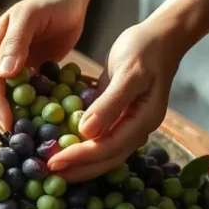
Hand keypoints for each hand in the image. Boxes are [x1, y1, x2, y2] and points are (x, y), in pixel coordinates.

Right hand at [0, 0, 85, 131]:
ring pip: (9, 97)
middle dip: (2, 116)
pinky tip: (41, 124)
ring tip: (25, 138)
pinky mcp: (30, 72)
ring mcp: (13, 66)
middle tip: (14, 139)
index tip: (8, 125)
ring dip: (16, 116)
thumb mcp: (31, 15)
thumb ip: (16, 41)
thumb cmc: (51, 1)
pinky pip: (28, 95)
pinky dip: (33, 109)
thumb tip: (3, 74)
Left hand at [47, 19, 186, 181]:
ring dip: (78, 161)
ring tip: (52, 167)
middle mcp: (136, 128)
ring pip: (102, 152)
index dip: (80, 157)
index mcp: (143, 120)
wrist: (161, 36)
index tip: (53, 162)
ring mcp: (128, 124)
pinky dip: (80, 144)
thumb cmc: (145, 49)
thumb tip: (87, 132)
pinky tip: (61, 145)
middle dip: (77, 168)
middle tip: (47, 173)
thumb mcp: (128, 73)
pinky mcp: (118, 117)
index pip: (108, 148)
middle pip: (106, 158)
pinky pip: (99, 137)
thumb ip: (109, 104)